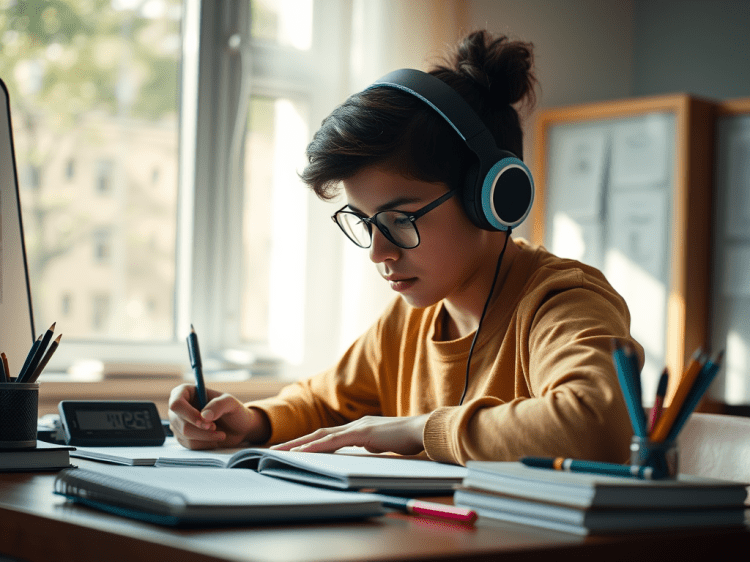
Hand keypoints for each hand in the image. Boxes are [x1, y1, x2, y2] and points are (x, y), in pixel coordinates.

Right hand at [168, 383, 270, 449]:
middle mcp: (179, 407)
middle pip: (179, 422)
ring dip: (205, 437)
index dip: (188, 414)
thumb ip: (218, 405)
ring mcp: (179, 423)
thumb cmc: (233, 411)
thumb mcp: (231, 403)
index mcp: (186, 392)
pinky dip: (204, 444)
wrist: (238, 429)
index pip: (176, 403)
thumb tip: (203, 416)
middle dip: (200, 428)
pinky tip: (214, 439)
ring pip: (184, 434)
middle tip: (216, 428)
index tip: (204, 422)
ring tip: (220, 433)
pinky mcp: (183, 437)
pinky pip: (189, 444)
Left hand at [271, 414, 428, 455]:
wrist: (425, 430)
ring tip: (281, 452)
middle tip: (276, 450)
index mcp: (359, 428)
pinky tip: (303, 453)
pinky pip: (335, 442)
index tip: (293, 450)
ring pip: (322, 436)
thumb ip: (372, 448)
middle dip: (296, 442)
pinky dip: (317, 447)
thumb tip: (363, 456)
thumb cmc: (409, 440)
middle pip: (319, 433)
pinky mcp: (364, 433)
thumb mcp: (385, 446)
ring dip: (300, 444)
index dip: (309, 442)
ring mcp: (359, 427)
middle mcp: (355, 424)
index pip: (328, 436)